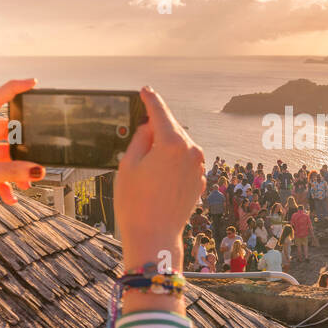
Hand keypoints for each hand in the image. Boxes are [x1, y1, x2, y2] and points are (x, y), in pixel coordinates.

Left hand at [0, 78, 42, 258]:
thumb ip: (13, 171)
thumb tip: (38, 170)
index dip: (15, 89)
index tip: (33, 82)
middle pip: (2, 132)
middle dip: (20, 149)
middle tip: (35, 159)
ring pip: (0, 153)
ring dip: (13, 169)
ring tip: (26, 185)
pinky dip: (3, 181)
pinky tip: (10, 196)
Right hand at [114, 87, 204, 309]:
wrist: (154, 236)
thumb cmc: (136, 203)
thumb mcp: (128, 164)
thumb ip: (140, 138)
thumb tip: (150, 127)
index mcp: (172, 143)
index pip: (160, 112)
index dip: (150, 99)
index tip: (145, 90)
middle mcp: (191, 152)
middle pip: (172, 128)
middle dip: (158, 125)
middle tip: (142, 122)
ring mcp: (198, 167)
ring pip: (180, 145)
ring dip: (166, 144)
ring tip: (146, 156)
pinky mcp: (199, 180)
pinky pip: (185, 162)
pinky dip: (173, 160)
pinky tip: (159, 173)